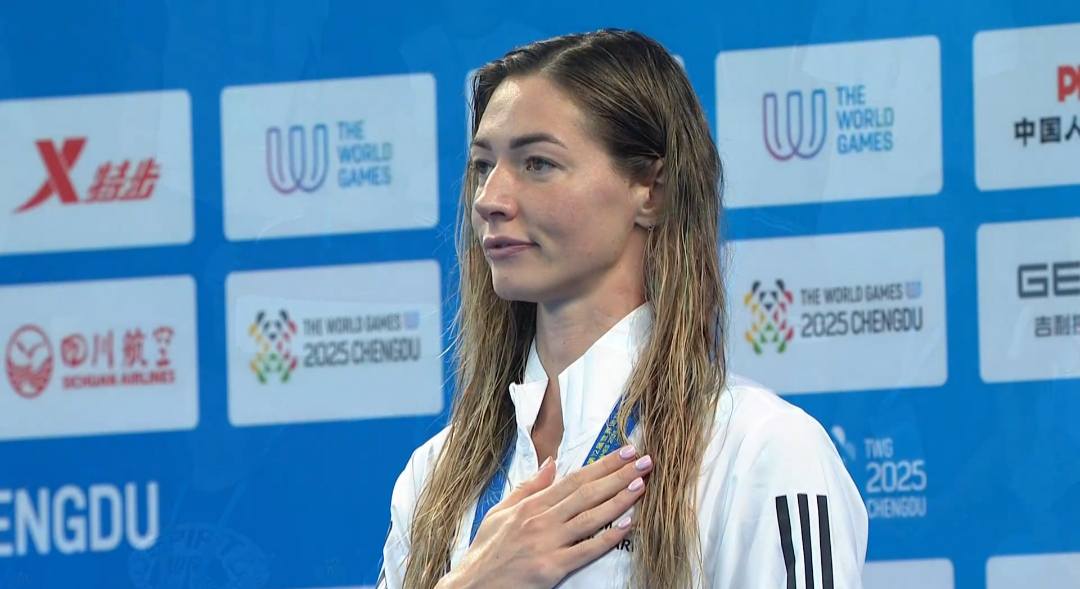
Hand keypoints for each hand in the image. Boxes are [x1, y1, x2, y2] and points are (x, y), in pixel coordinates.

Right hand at [436, 445, 653, 588]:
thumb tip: (552, 464)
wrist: (471, 586)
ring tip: (641, 486)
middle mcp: (541, 520)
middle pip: (587, 493)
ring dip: (619, 500)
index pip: (574, 479)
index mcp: (530, 505)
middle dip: (618, 475)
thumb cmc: (486, 551)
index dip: (602, 465)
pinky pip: (586, 550)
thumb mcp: (500, 512)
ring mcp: (548, 544)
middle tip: (644, 462)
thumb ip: (528, 487)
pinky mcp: (553, 569)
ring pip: (591, 517)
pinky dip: (608, 538)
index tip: (624, 453)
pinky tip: (626, 526)